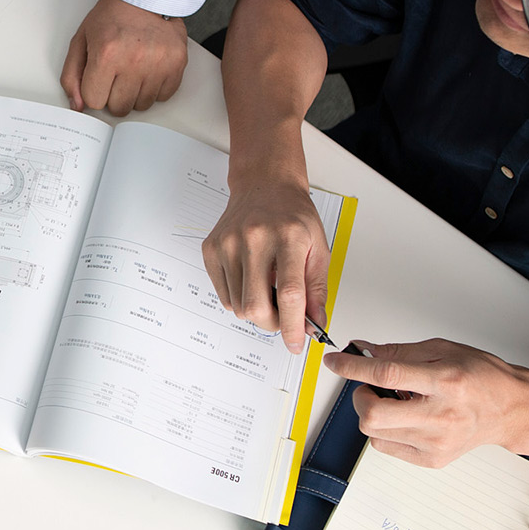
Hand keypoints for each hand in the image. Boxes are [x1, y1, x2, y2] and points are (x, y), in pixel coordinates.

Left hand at [60, 0, 187, 115]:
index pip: (94, 101)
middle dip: (114, 94)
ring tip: (133, 67)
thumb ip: (71, 75)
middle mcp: (134, 60)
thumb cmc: (112, 17)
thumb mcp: (81, 40)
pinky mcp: (177, 64)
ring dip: (135, 92)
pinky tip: (149, 68)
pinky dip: (155, 88)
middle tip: (116, 72)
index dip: (94, 90)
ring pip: (142, 105)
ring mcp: (159, 63)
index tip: (98, 77)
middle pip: (119, 108)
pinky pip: (163, 97)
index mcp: (107, 53)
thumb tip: (77, 105)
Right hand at [202, 176, 330, 353]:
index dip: (292, 326)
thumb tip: (313, 325)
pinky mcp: (211, 249)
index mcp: (288, 237)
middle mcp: (255, 238)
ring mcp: (228, 243)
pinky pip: (223, 295)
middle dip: (272, 324)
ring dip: (255, 310)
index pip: (289, 294)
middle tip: (282, 317)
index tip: (296, 344)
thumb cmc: (293, 216)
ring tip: (267, 289)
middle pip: (256, 306)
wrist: (265, 185)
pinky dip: (239, 299)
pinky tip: (251, 280)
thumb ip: (316, 290)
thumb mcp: (318, 248)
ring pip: (238, 306)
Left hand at [326, 338, 528, 467]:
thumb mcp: (443, 350)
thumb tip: (364, 351)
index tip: (335, 362)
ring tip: (395, 401)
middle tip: (370, 387)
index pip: (387, 375)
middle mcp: (441, 416)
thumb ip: (400, 351)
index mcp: (445, 382)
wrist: (509, 410)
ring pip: (374, 433)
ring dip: (372, 413)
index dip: (353, 367)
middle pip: (374, 415)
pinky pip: (386, 447)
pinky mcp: (432, 459)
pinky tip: (404, 418)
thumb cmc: (482, 378)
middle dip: (359, 397)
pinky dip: (384, 430)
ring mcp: (436, 443)